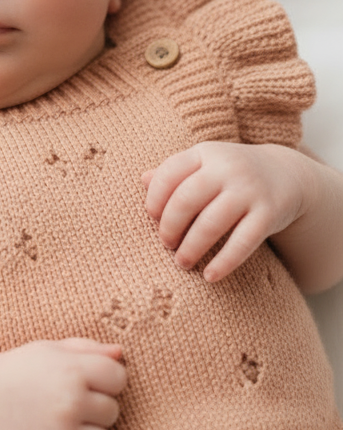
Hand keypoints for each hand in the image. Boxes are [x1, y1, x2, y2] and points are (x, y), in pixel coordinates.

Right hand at [0, 338, 126, 429]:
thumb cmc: (18, 369)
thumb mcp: (50, 349)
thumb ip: (87, 348)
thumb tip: (120, 354)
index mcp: (72, 370)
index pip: (119, 378)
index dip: (110, 380)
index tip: (96, 384)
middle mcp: (69, 402)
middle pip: (112, 412)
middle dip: (99, 409)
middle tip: (77, 406)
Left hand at [142, 141, 310, 283]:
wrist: (287, 174)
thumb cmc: (231, 175)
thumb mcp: (205, 164)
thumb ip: (175, 172)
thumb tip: (142, 180)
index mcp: (206, 153)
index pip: (170, 172)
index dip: (155, 198)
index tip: (151, 218)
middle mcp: (228, 168)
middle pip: (187, 198)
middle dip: (170, 226)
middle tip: (166, 244)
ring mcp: (250, 190)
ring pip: (212, 222)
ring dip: (192, 247)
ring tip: (182, 263)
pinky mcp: (269, 213)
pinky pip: (243, 241)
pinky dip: (224, 262)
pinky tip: (210, 276)